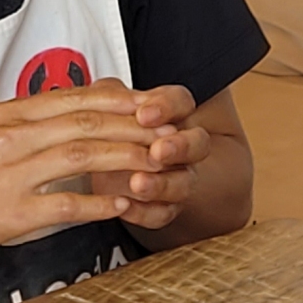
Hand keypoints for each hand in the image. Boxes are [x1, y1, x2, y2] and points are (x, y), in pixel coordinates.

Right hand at [0, 79, 170, 267]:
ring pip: (83, 156)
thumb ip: (35, 123)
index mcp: (12, 115)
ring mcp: (10, 173)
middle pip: (88, 122)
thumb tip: (82, 113)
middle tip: (173, 133)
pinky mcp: (9, 212)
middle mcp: (12, 136)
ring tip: (161, 165)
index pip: (80, 99)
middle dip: (137, 126)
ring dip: (128, 159)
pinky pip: (64, 204)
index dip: (125, 101)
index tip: (158, 105)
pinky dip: (99, 204)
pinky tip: (125, 206)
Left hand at [88, 85, 208, 230]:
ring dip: (161, 184)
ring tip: (138, 183)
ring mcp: (176, 178)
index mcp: (171, 116)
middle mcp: (180, 147)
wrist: (103, 171)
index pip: (182, 103)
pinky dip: (143, 212)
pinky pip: (162, 213)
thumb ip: (109, 96)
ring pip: (183, 183)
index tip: (145, 114)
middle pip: (198, 144)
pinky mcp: (163, 207)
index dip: (168, 107)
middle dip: (179, 147)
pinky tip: (125, 207)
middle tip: (157, 151)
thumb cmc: (110, 133)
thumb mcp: (108, 108)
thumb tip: (105, 89)